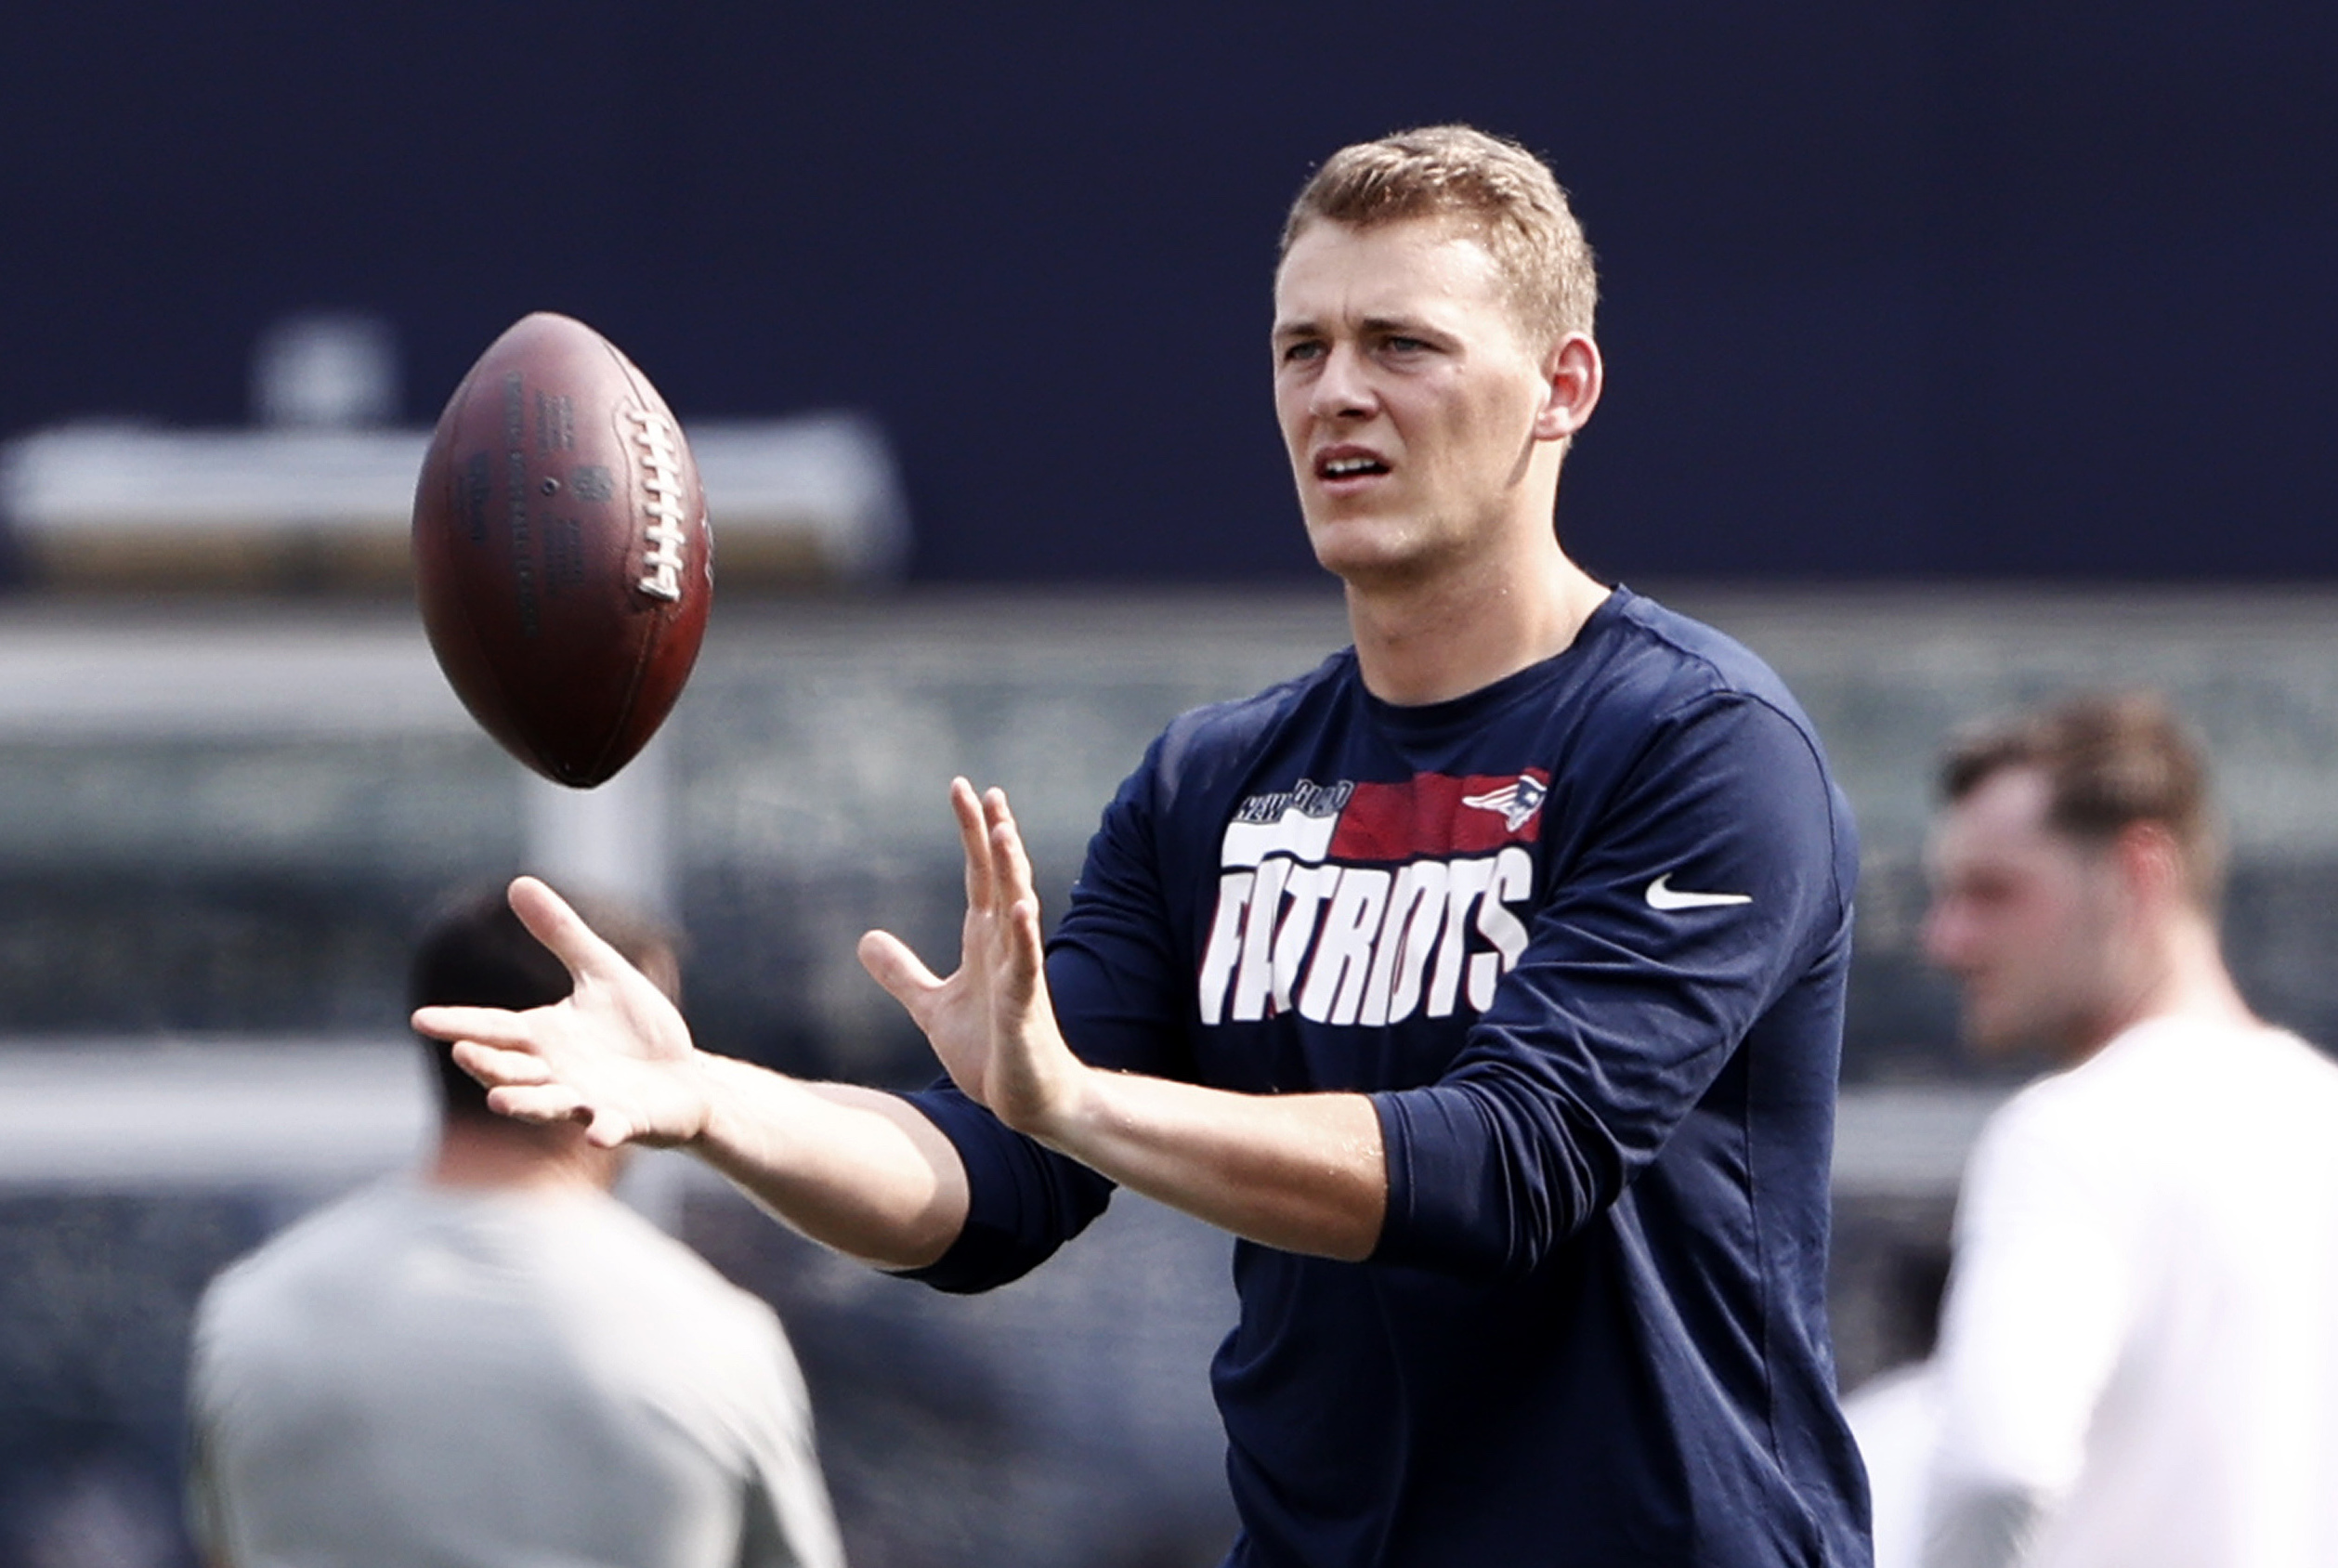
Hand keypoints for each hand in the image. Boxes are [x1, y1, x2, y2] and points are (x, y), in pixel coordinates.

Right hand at [411, 876, 711, 1148]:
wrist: (680, 1076)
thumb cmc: (635, 1027)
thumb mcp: (601, 972)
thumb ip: (562, 934)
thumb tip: (518, 882)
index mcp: (543, 1037)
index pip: (494, 1029)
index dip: (459, 1024)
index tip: (421, 1019)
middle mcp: (555, 1074)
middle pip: (511, 1071)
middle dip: (487, 1065)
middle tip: (461, 1051)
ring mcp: (587, 1101)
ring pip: (548, 1106)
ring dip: (526, 1104)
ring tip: (500, 1101)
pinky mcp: (625, 1121)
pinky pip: (610, 1127)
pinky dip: (603, 1129)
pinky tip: (598, 1132)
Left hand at [858, 779, 1090, 1140]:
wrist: (1026, 1101)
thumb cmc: (990, 1051)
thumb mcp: (932, 1006)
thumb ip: (902, 972)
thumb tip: (865, 939)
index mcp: (986, 941)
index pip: (979, 874)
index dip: (971, 833)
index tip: (963, 789)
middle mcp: (1007, 947)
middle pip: (1001, 879)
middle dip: (993, 835)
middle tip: (984, 791)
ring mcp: (1019, 974)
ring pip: (1018, 911)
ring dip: (1012, 871)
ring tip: (1003, 829)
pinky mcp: (1025, 1008)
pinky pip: (1027, 966)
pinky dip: (1025, 937)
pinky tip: (1022, 909)